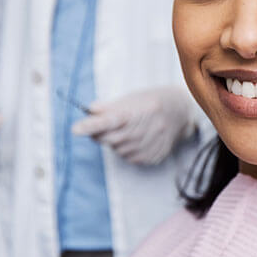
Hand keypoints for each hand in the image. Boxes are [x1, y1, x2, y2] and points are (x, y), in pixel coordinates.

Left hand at [72, 86, 195, 165]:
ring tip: (127, 129)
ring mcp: (153, 145)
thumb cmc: (152, 101)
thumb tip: (89, 111)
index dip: (93, 125)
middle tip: (101, 125)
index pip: (112, 120)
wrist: (181, 111)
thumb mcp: (132, 97)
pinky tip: (136, 138)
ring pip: (118, 150)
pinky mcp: (154, 156)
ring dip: (114, 141)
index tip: (76, 128)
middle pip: (111, 138)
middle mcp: (149, 129)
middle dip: (100, 133)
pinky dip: (126, 149)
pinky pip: (129, 158)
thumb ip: (110, 106)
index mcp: (142, 110)